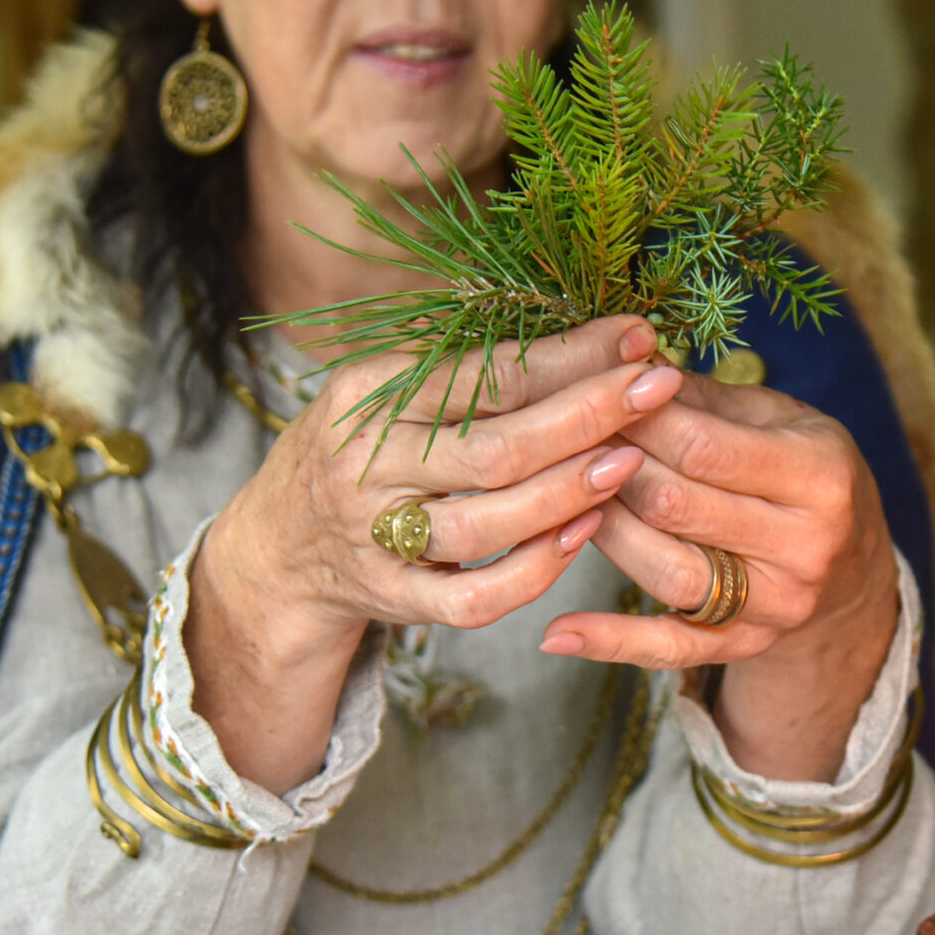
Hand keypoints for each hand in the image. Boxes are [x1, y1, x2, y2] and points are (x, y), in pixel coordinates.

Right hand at [186, 313, 678, 791]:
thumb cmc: (362, 449)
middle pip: (491, 446)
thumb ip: (469, 367)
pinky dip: (534, 571)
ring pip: (486, 523)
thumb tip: (589, 334)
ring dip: (567, 491)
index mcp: (365, 395)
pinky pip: (473, 599)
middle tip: (657, 387)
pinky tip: (583, 535)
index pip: (481, 373)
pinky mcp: (393, 599)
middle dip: (586, 414)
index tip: (636, 335)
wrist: (277, 548)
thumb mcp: (386, 390)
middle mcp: (365, 465)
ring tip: (632, 459)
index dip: (566, 355)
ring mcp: (375, 539)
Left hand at [537, 372, 901, 781]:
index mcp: (821, 475)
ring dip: (604, 532)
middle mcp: (805, 546)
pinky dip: (612, 643)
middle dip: (610, 469)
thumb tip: (623, 367)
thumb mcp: (780, 419)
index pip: (703, 446)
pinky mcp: (747, 645)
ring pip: (667, 572)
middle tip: (565, 443)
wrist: (855, 568)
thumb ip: (705, 399)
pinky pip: (671, 649)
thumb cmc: (805, 470)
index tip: (593, 397)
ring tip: (564, 501)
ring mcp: (777, 604)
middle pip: (676, 507)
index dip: (636, 420)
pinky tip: (558, 632)